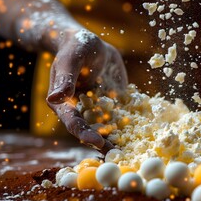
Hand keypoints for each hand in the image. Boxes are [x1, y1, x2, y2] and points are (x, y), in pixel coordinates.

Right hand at [46, 29, 127, 153]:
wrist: (92, 44)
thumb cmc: (76, 48)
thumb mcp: (70, 60)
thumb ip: (65, 79)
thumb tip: (55, 97)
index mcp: (65, 105)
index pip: (74, 124)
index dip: (85, 134)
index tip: (98, 142)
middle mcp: (82, 111)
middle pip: (92, 131)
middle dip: (105, 144)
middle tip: (119, 156)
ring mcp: (99, 109)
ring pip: (108, 127)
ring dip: (119, 139)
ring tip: (133, 151)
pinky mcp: (114, 104)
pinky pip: (122, 115)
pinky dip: (131, 124)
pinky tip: (144, 132)